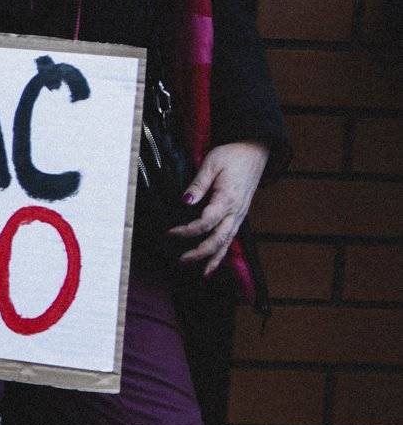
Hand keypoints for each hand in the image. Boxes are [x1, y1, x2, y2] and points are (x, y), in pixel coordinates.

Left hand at [172, 139, 269, 276]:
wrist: (254, 151)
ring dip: (214, 258)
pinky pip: (232, 237)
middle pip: (218, 239)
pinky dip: (223, 252)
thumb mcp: (211, 164)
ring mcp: (240, 215)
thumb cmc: (231, 156)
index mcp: (227, 199)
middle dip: (200, 253)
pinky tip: (214, 263)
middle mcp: (236, 211)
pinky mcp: (240, 215)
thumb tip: (185, 200)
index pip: (205, 223)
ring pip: (228, 243)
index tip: (169, 233)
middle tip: (181, 261)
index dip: (187, 231)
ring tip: (201, 273)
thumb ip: (198, 184)